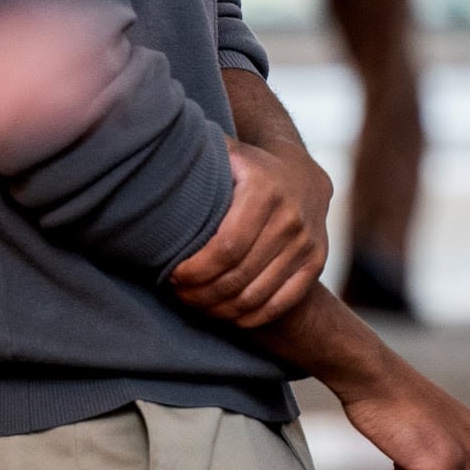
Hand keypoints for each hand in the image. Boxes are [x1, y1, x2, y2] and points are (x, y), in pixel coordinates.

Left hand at [168, 137, 328, 328]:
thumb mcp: (227, 153)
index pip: (225, 248)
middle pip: (238, 276)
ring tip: (197, 303)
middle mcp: (291, 219)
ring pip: (256, 295)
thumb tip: (153, 152)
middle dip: (201, 292)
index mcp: (265, 191)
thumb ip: (196, 155)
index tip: (172, 274)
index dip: (195, 270)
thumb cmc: (250, 167)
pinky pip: (281, 303)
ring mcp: (307, 244)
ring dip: (220, 308)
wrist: (304, 174)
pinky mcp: (316, 264)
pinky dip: (250, 317)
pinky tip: (227, 313)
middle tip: (179, 293)